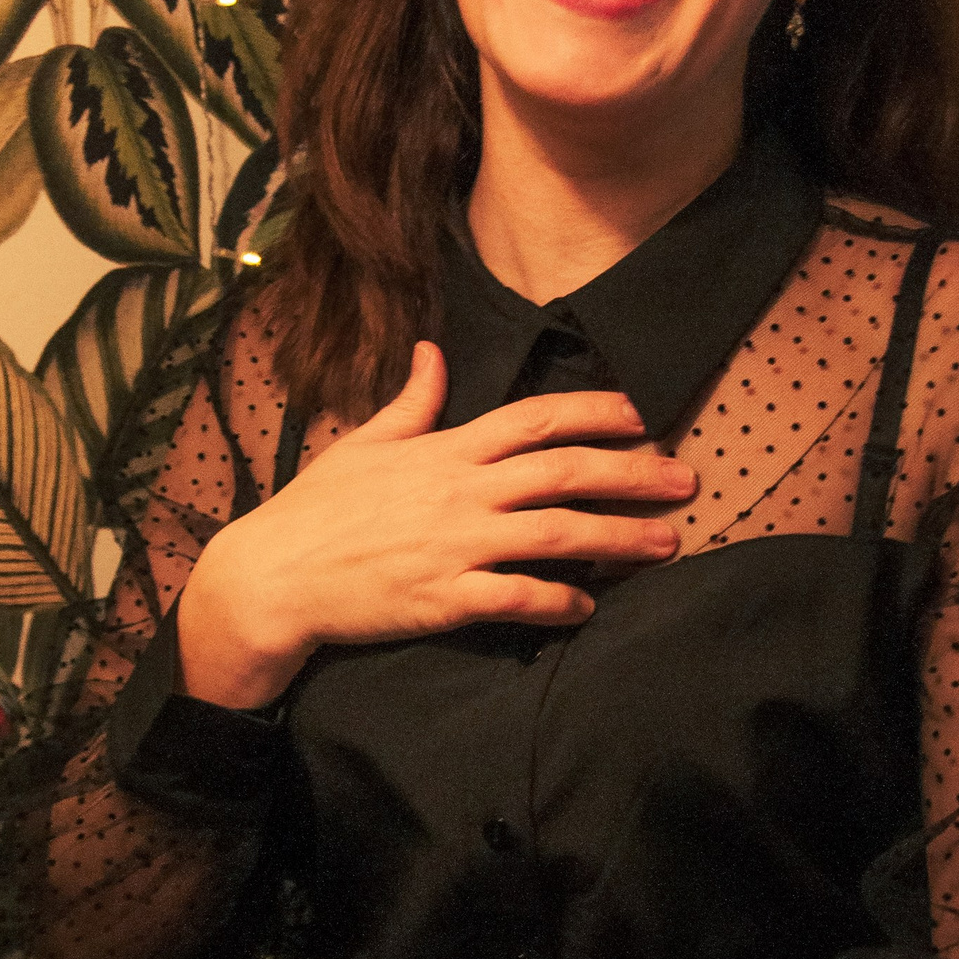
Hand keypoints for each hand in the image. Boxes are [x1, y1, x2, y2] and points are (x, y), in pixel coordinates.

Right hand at [176, 342, 697, 706]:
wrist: (273, 576)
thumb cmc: (317, 508)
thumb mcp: (364, 441)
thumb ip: (412, 400)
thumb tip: (431, 350)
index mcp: (446, 449)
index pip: (536, 418)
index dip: (595, 412)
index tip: (642, 414)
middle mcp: (460, 491)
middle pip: (564, 472)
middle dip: (634, 473)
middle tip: (686, 479)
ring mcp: (455, 545)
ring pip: (557, 534)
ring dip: (620, 538)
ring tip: (668, 543)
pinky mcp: (444, 597)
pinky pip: (517, 597)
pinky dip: (559, 602)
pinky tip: (588, 608)